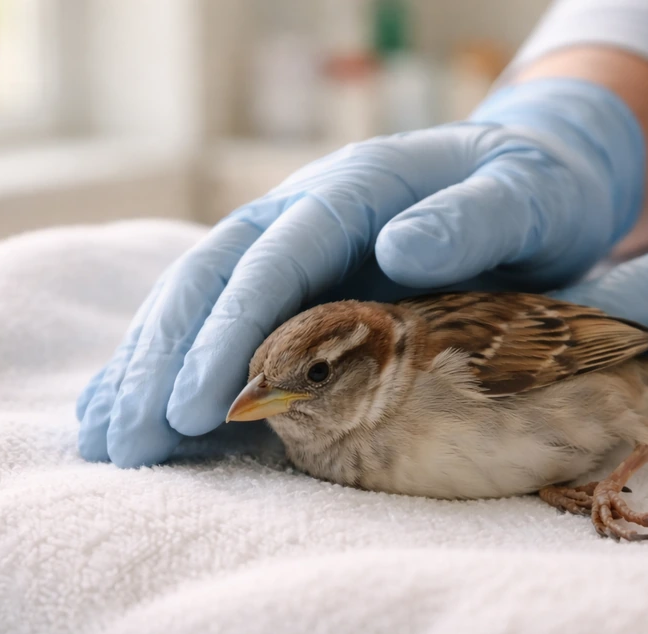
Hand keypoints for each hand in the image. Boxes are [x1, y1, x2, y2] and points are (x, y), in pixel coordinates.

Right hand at [77, 78, 644, 466]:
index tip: (193, 400)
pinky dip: (176, 369)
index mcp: (353, 191)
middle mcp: (306, 216)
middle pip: (214, 283)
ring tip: (109, 441)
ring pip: (201, 305)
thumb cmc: (538, 190)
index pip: (273, 259)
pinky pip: (225, 327)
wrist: (538, 178)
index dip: (228, 330)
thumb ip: (472, 218)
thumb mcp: (526, 194)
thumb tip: (398, 245)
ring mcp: (295, 252)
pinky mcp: (300, 288)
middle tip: (128, 442)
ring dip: (150, 370)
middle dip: (164, 361)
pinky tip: (135, 412)